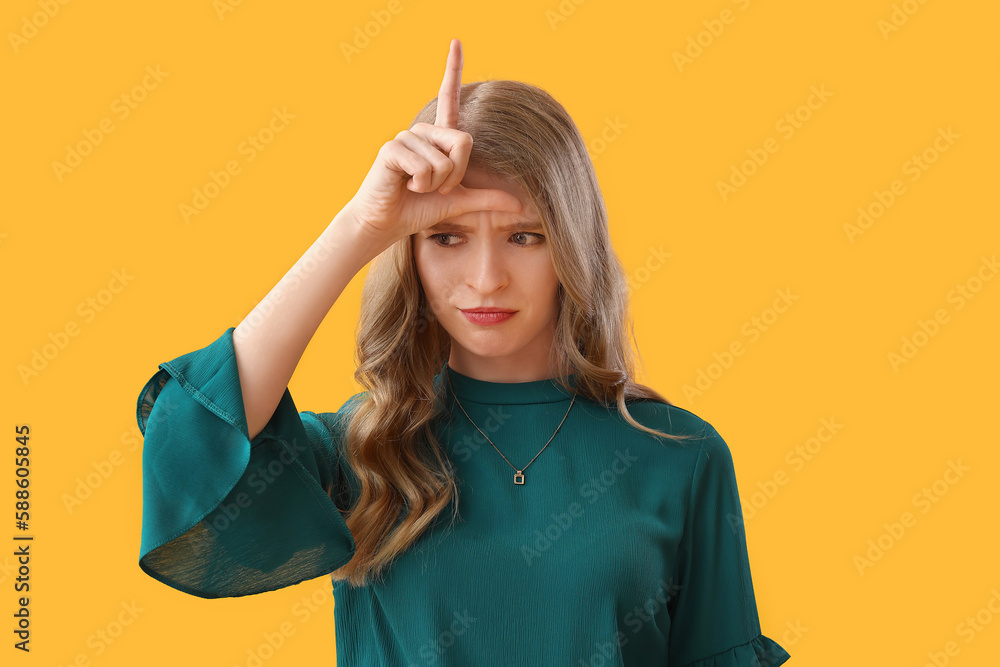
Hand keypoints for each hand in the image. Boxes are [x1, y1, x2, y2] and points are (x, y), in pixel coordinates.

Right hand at [344, 38, 522, 243]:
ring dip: (435, 184)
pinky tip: (406, 185)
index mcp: (438, 138)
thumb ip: (488, 199)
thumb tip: (521, 205)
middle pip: (463, 142)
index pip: (448, 98)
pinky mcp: (392, 149)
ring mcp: (406, 137)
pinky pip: (424, 167)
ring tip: (416, 186)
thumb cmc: (418, 209)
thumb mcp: (460, 202)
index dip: (452, 69)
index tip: (456, 42)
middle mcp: (423, 131)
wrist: (388, 223)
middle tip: (435, 186)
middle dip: (456, 174)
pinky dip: (421, 185)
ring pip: (443, 161)